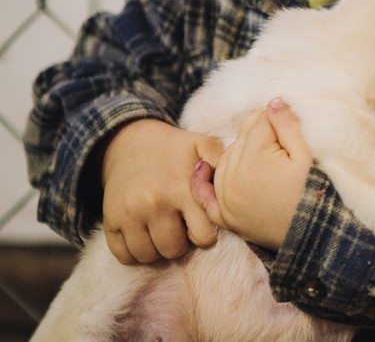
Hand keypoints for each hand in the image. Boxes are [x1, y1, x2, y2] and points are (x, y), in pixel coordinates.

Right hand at [101, 118, 222, 264]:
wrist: (128, 142)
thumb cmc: (175, 148)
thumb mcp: (203, 145)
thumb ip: (223, 164)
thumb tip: (240, 182)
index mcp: (181, 190)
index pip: (203, 237)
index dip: (205, 234)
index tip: (200, 222)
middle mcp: (154, 204)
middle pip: (174, 250)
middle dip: (182, 243)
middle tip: (181, 226)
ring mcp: (129, 215)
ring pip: (149, 256)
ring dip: (159, 249)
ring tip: (164, 230)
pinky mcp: (110, 221)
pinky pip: (123, 256)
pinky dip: (135, 253)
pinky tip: (145, 235)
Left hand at [191, 99, 311, 250]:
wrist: (315, 238)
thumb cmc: (315, 194)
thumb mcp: (307, 155)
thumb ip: (288, 125)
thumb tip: (272, 101)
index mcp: (252, 157)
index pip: (259, 122)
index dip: (278, 121)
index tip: (291, 129)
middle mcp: (232, 177)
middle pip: (241, 139)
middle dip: (261, 137)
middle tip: (283, 148)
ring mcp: (226, 199)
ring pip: (226, 160)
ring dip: (241, 155)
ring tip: (265, 160)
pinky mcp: (227, 218)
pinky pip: (207, 195)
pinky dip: (205, 183)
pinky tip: (203, 170)